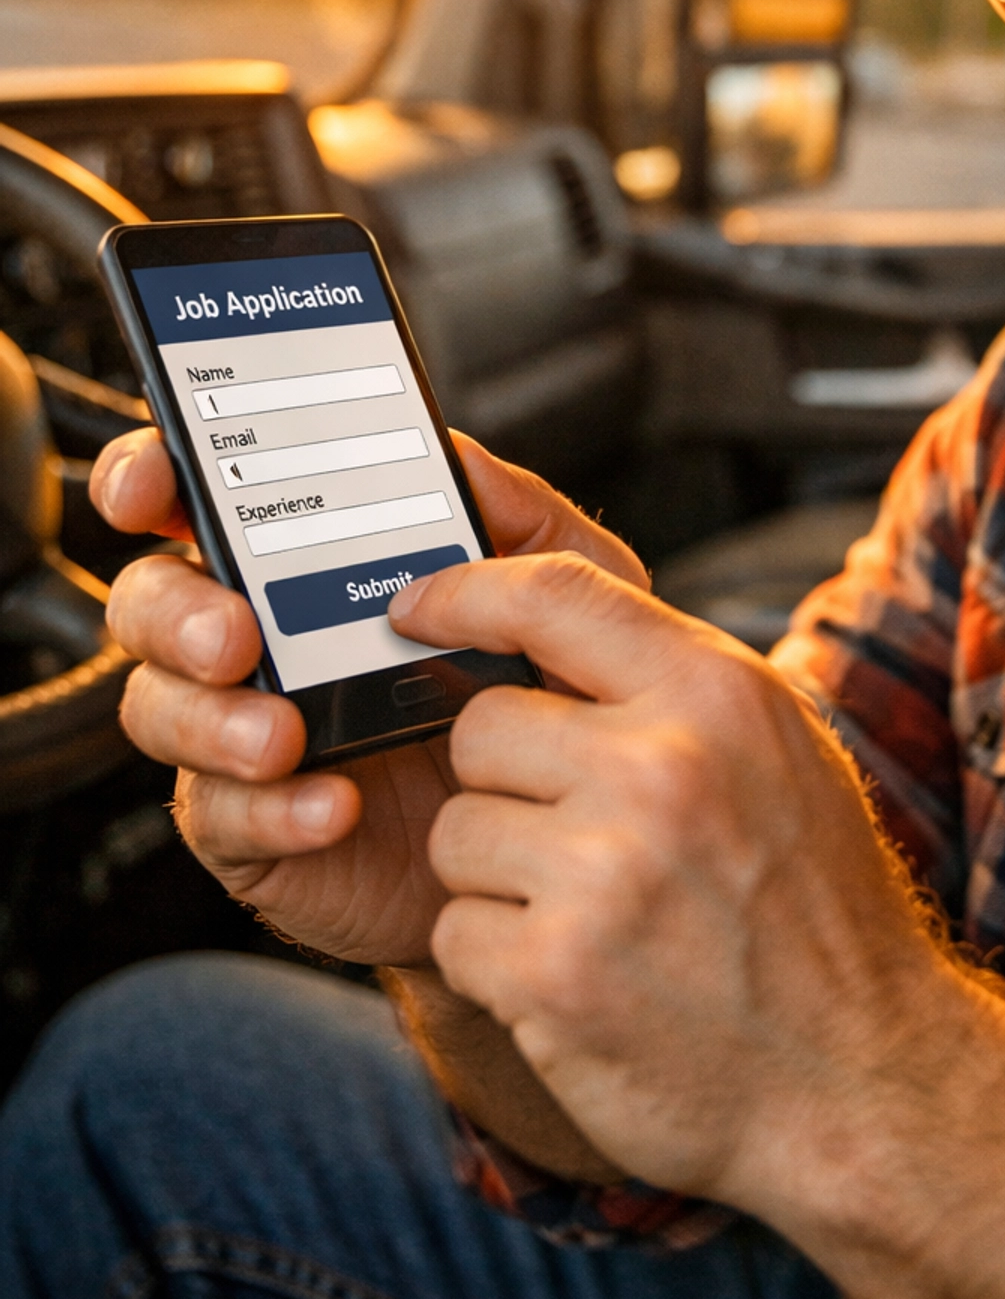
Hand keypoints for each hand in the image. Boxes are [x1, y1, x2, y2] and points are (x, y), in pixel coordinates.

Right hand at [94, 428, 646, 969]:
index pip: (201, 498)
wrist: (548, 841)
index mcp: (307, 561)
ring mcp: (240, 729)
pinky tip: (334, 804)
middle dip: (172, 609)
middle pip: (153, 598)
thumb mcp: (559, 603)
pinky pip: (219, 813)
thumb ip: (521, 524)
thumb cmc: (539, 705)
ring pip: (159, 707)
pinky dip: (271, 807)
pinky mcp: (251, 824)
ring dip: (209, 718)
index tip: (152, 485)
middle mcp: (257, 635)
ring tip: (285, 736)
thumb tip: (462, 458)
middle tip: (232, 634)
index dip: (154, 477)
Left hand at [394, 553, 943, 1206]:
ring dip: (498, 882)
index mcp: (716, 694)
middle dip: (505, 787)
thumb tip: (538, 620)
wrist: (862, 1082)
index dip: (466, 591)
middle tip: (576, 842)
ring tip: (591, 918)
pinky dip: (497, 966)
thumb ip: (668, 681)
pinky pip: (454, 935)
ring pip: (455, 833)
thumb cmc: (815, 906)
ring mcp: (604, 874)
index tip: (418, 606)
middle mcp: (661, 768)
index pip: (555, 593)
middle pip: (480, 729)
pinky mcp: (554, 976)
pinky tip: (577, 982)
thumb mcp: (777, 749)